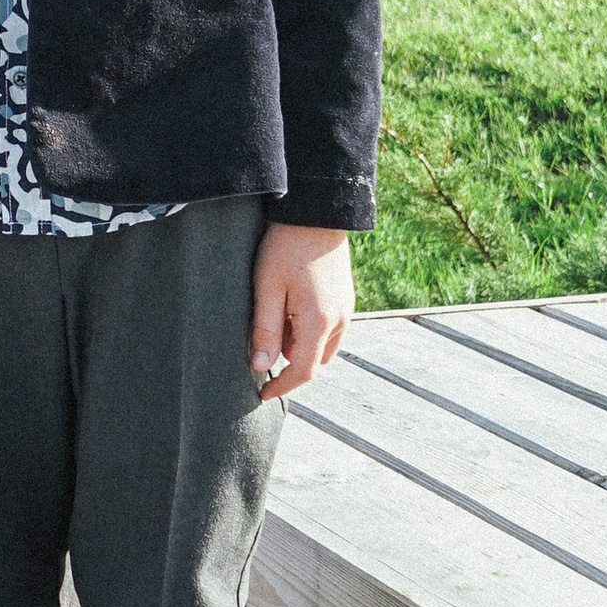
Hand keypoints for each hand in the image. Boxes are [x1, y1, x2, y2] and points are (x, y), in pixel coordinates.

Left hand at [250, 223, 353, 402]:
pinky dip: (310, 329)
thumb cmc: (286, 247)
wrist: (316, 213)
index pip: (304, 371)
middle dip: (291, 361)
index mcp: (320, 321)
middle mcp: (340, 320)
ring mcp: (346, 308)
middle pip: (315, 360)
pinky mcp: (346, 297)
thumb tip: (259, 366)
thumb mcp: (267, 288)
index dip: (283, 386)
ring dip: (301, 344)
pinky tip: (291, 305)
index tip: (262, 393)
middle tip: (264, 342)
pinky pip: (330, 327)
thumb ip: (265, 330)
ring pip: (324, 345)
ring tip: (276, 316)